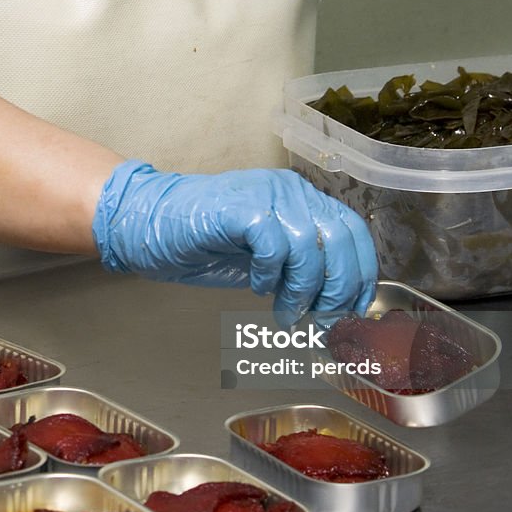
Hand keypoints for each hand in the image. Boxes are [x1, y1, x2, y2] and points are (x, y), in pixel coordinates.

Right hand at [92, 161, 376, 319]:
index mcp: (302, 200)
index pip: (353, 231)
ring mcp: (265, 195)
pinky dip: (270, 273)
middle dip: (338, 288)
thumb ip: (300, 269)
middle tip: (321, 319)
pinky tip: (257, 286)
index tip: (353, 310)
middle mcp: (290, 191)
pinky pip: (274, 244)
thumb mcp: (266, 258)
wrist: (150, 223)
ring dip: (302, 290)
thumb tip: (333, 305)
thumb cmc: (205, 242)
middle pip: (341, 238)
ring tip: (285, 312)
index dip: (361, 274)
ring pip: (311, 245)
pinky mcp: (240, 208)